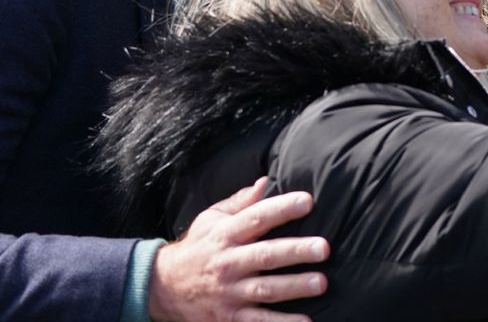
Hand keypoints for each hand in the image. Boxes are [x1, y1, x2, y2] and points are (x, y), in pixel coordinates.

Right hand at [148, 177, 329, 321]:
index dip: (281, 208)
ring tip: (321, 283)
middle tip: (324, 247)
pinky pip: (258, 321)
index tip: (308, 201)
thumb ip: (240, 202)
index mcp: (226, 234)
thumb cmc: (197, 247)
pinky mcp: (230, 317)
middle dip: (296, 251)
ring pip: (265, 290)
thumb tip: (267, 181)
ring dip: (294, 287)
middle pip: (265, 255)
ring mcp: (229, 292)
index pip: (256, 218)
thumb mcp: (211, 219)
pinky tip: (305, 321)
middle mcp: (229, 262)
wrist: (162, 288)